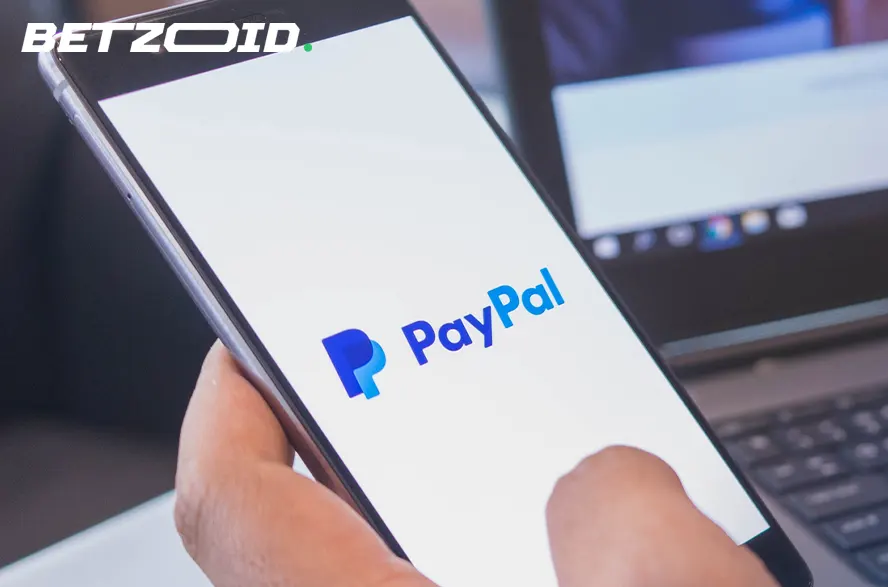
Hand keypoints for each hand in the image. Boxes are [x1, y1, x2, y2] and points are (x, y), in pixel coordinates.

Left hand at [175, 343, 774, 585]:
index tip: (248, 340)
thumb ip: (621, 502)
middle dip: (371, 462)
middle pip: (319, 551)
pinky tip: (592, 564)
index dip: (229, 404)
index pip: (232, 504)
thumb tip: (611, 484)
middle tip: (406, 394)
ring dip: (462, 534)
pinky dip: (520, 577)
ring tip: (538, 480)